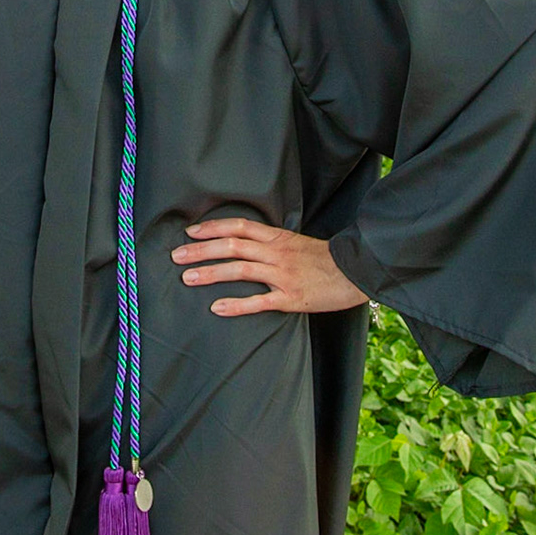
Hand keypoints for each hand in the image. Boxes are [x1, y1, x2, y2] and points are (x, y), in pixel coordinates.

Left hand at [171, 218, 370, 315]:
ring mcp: (283, 275)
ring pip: (240, 270)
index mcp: (278, 237)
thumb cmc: (327, 259)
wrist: (359, 271)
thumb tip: (245, 243)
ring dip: (211, 273)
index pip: (239, 226)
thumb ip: (272, 243)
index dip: (212, 228)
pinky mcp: (292, 298)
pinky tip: (217, 308)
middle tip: (176, 256)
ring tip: (188, 277)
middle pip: (232, 246)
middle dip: (201, 250)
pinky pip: (259, 301)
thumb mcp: (297, 242)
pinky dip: (237, 304)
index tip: (190, 232)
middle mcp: (277, 253)